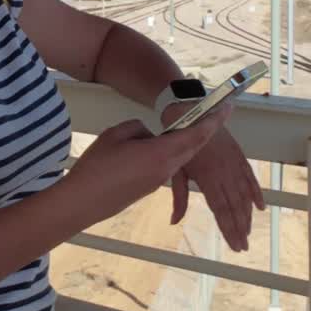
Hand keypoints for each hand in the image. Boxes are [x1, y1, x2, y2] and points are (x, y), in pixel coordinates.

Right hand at [65, 111, 225, 225]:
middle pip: (193, 146)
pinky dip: (164, 154)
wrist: (82, 202)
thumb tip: (150, 136)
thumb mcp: (116, 134)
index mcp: (160, 153)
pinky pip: (165, 166)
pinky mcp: (150, 188)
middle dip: (202, 130)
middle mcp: (166, 168)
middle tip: (207, 112)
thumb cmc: (96, 167)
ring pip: (178, 156)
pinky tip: (141, 150)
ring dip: (178, 142)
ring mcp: (159, 181)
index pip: (197, 134)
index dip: (214, 120)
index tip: (228, 107)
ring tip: (162, 129)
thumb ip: (139, 128)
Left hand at [162, 101, 265, 251]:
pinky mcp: (238, 154)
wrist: (189, 111)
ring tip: (248, 231)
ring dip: (247, 214)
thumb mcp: (176, 170)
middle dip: (240, 228)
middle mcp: (223, 172)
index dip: (229, 229)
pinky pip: (249, 176)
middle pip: (235, 206)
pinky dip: (255, 192)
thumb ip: (179, 197)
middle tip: (243, 245)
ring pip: (244, 194)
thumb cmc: (178, 141)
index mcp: (207, 177)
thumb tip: (174, 220)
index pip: (221, 209)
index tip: (235, 244)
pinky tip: (260, 206)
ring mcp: (233, 163)